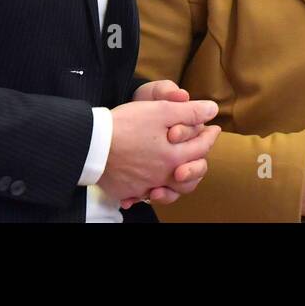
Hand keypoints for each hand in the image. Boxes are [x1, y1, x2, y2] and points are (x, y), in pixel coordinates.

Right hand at [98, 99, 220, 208]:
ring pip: (169, 191)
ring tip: (178, 172)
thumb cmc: (126, 124)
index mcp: (174, 156)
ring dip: (177, 183)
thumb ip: (189, 112)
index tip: (213, 128)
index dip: (210, 135)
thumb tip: (212, 111)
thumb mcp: (161, 109)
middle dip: (198, 162)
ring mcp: (144, 186)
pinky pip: (142, 196)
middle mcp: (162, 176)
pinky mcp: (127, 191)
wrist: (90, 143)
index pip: (202, 148)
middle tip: (199, 152)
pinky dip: (148, 192)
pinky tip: (149, 184)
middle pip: (190, 176)